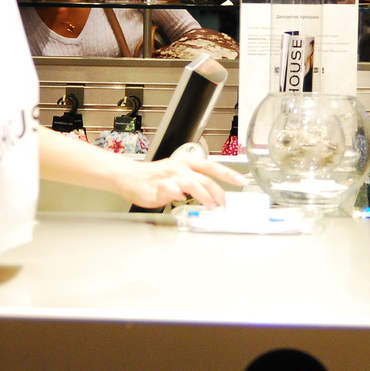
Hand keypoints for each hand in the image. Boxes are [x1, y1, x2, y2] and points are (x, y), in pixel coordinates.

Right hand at [113, 154, 244, 208]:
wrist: (128, 176)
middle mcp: (180, 168)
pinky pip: (170, 190)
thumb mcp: (177, 173)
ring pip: (193, 183)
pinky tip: (180, 199)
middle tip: (225, 204)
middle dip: (219, 192)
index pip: (212, 166)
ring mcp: (169, 177)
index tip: (241, 180)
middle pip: (206, 178)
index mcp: (186, 163)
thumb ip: (193, 181)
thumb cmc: (152, 176)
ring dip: (205, 196)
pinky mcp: (158, 187)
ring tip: (211, 207)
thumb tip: (208, 193)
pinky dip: (178, 194)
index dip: (228, 173)